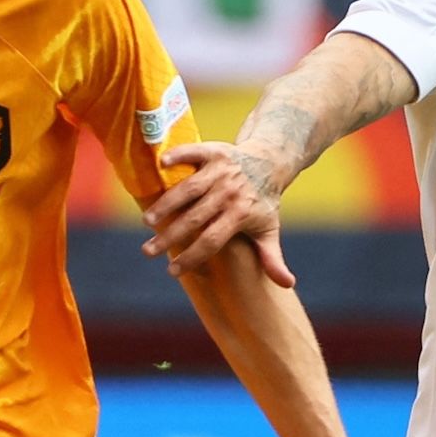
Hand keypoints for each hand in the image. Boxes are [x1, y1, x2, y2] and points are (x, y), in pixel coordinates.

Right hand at [141, 143, 294, 285]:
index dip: (193, 256)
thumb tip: (288, 284)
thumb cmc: (264, 201)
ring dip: (167, 203)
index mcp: (241, 214)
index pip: (212, 240)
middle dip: (170, 236)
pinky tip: (161, 164)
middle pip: (196, 218)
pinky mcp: (215, 151)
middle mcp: (229, 193)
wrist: (270, 161)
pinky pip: (194, 153)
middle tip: (147, 251)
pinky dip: (178, 155)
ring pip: (190, 189)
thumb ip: (273, 258)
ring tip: (147, 221)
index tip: (173, 271)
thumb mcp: (270, 229)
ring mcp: (222, 171)